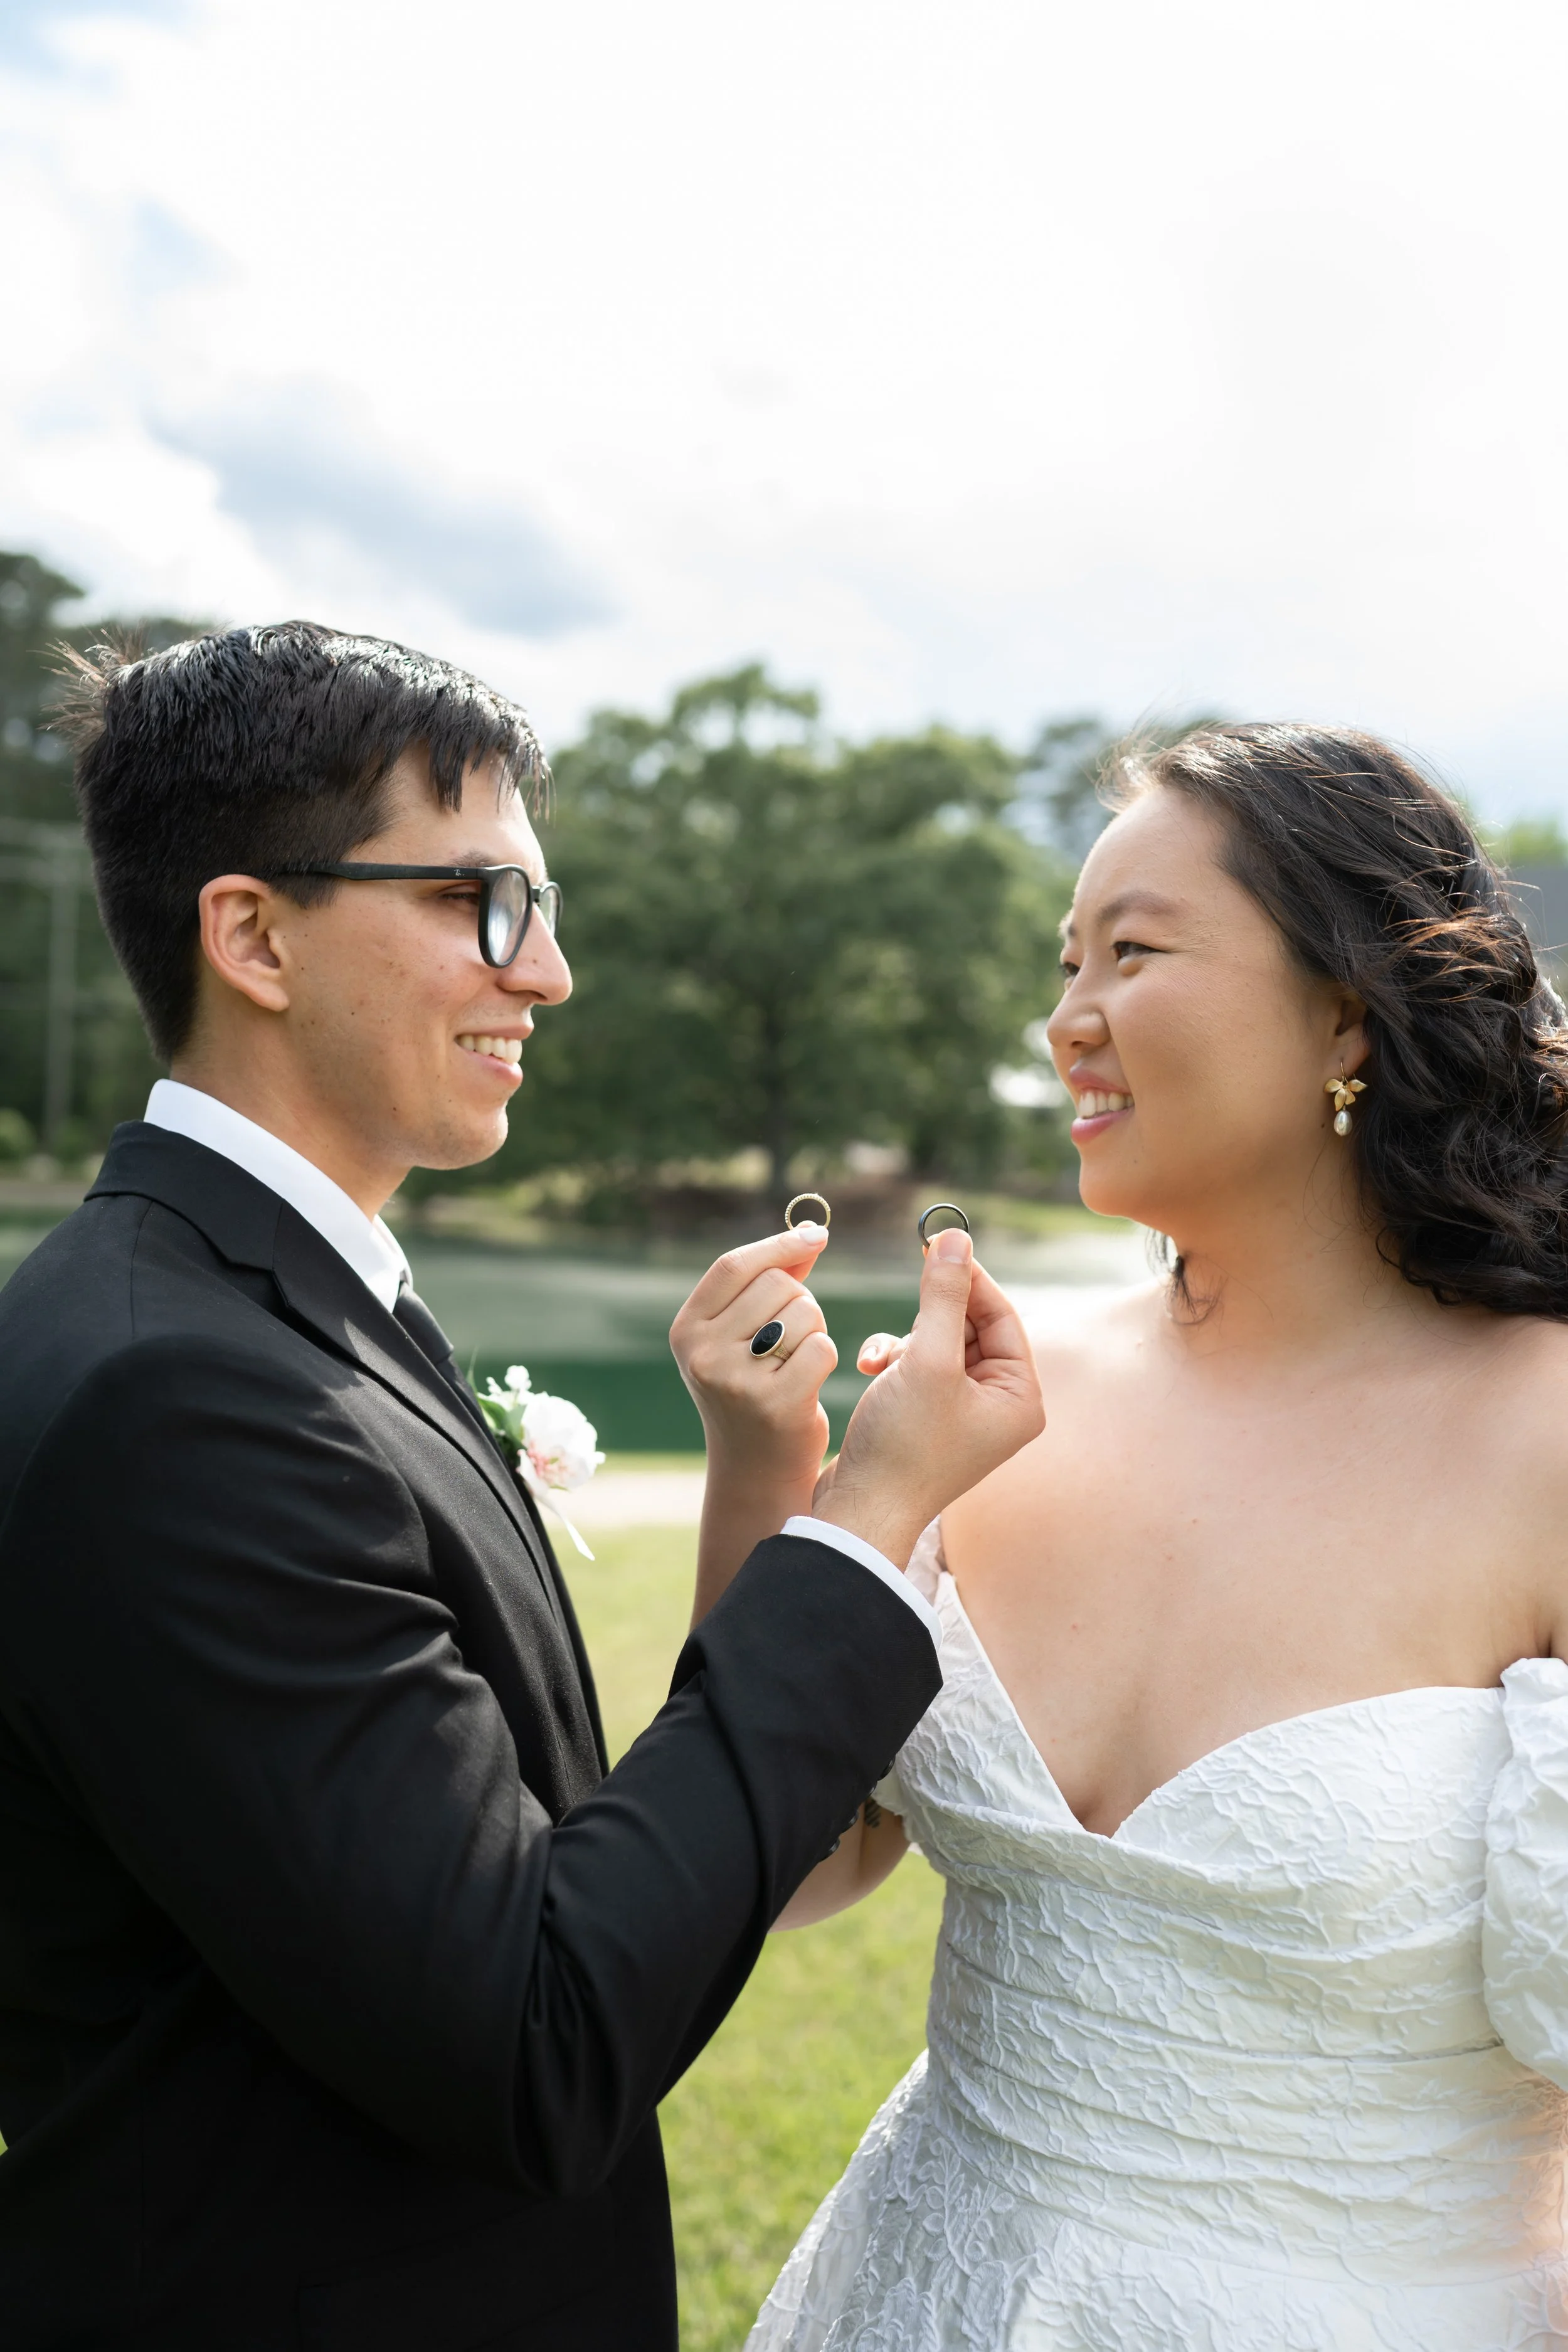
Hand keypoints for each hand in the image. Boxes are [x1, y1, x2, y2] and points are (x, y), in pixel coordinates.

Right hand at [670, 1224, 837, 1490]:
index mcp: (687, 1330)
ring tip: (794, 1364)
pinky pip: (821, 1348)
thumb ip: (768, 1283)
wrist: (755, 1469)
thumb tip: (810, 1233)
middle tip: (790, 1340)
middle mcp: (702, 1353)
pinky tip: (807, 1384)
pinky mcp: (774, 1404)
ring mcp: (735, 1381)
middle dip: (800, 1301)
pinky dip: (825, 1359)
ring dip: (814, 1331)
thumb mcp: (741, 1335)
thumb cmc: (754, 1388)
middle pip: (777, 1285)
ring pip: (804, 1312)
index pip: (734, 1265)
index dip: (779, 1245)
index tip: (819, 1235)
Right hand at [818, 1230, 1043, 1566]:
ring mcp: (963, 1415)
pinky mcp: (927, 1420)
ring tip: (880, 1361)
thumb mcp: (926, 1360)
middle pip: (969, 1328)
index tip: (936, 1242)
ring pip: (936, 1345)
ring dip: (904, 1341)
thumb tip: (954, 1236)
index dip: (969, 1278)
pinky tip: (870, 1371)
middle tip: (905, 1298)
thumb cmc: (902, 1445)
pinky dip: (892, 1362)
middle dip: (928, 1319)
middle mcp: (999, 1407)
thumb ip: (943, 1295)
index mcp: (1020, 1399)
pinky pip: (917, 1369)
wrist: (860, 1513)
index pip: (1003, 1316)